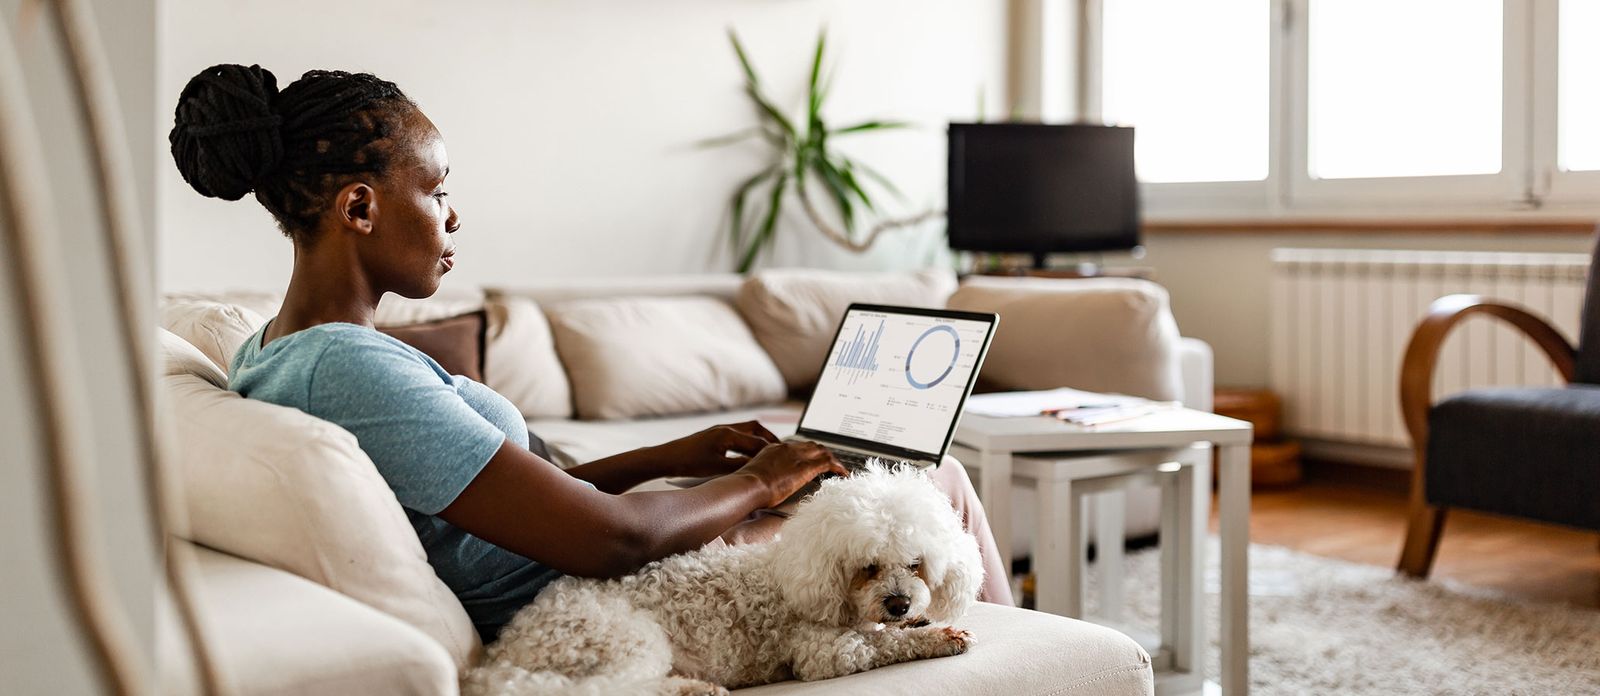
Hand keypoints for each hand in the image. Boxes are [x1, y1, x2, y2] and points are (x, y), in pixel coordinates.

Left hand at [654, 420, 781, 477]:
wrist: (667, 457)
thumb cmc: (689, 462)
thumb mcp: (717, 468)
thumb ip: (739, 467)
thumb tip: (758, 469)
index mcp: (728, 434)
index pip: (757, 442)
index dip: (771, 451)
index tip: (783, 458)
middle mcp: (725, 428)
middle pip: (756, 429)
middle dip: (769, 439)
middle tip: (781, 450)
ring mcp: (719, 430)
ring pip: (746, 430)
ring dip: (759, 439)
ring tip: (768, 451)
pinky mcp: (714, 435)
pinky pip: (738, 434)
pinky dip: (748, 441)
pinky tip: (748, 452)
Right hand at [736, 441, 848, 507]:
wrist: (747, 486)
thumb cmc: (746, 486)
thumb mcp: (754, 475)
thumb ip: (764, 474)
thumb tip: (765, 483)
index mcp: (774, 448)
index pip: (797, 447)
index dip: (808, 453)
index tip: (812, 460)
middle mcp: (787, 448)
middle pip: (812, 446)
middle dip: (823, 454)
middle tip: (830, 465)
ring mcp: (797, 456)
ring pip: (822, 451)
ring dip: (832, 460)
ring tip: (838, 470)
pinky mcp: (805, 467)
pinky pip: (828, 463)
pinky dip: (838, 467)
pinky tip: (843, 474)